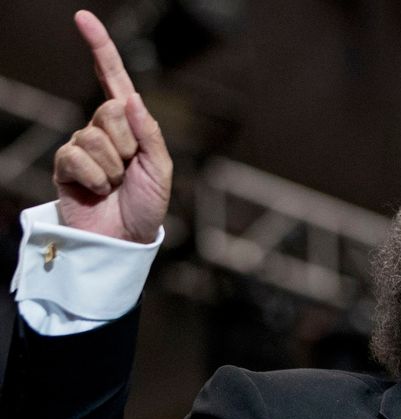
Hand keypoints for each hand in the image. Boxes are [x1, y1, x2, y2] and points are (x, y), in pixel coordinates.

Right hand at [52, 10, 171, 243]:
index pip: (114, 79)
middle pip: (111, 111)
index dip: (100, 48)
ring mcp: (82, 146)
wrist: (125, 239)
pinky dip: (94, 178)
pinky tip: (97, 191)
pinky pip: (76, 157)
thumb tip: (132, 100)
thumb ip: (150, 134)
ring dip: (112, 168)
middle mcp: (104, 129)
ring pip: (95, 137)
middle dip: (126, 143)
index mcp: (131, 125)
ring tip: (115, 186)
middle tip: (129, 170)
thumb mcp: (160, 169)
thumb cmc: (147, 205)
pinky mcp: (65, 165)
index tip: (82, 18)